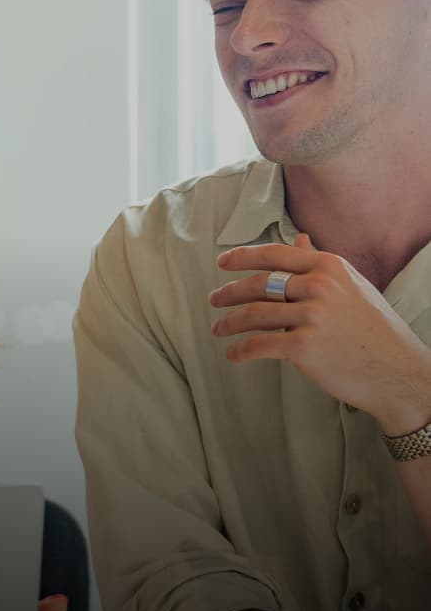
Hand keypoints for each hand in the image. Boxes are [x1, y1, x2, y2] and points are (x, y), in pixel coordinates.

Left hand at [209, 233, 430, 424]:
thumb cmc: (373, 329)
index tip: (222, 263)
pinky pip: (259, 345)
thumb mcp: (350, 286)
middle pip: (259, 284)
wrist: (397, 371)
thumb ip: (318, 264)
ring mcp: (311, 315)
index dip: (243, 257)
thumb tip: (299, 239)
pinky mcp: (303, 346)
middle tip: (214, 300)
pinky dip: (241, 350)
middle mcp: (319, 286)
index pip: (274, 255)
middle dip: (229, 292)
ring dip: (230, 322)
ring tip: (218, 328)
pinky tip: (233, 354)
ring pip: (254, 314)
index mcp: (329, 266)